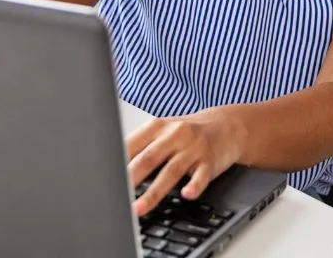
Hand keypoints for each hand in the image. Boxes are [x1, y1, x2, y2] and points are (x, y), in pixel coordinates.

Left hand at [126, 107, 247, 215]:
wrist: (227, 125)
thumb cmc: (189, 132)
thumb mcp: (163, 132)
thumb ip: (140, 147)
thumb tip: (114, 167)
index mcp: (158, 126)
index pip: (132, 145)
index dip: (117, 163)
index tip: (105, 179)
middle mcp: (175, 134)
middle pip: (149, 158)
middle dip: (131, 179)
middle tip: (117, 196)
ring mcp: (194, 147)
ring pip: (171, 171)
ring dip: (154, 192)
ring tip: (140, 207)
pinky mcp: (210, 160)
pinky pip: (202, 175)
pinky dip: (194, 186)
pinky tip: (187, 194)